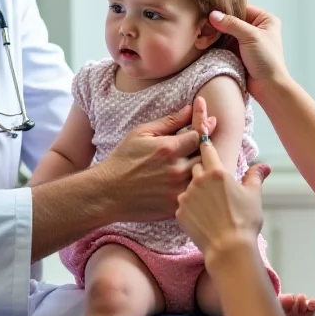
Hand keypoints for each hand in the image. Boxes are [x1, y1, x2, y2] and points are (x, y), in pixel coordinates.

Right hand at [100, 105, 203, 222]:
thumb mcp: (141, 133)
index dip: (203, 129)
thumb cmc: (123, 160)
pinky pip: (196, 194)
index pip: (200, 135)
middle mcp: (177, 170)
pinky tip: (192, 182)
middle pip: (207, 156)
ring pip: (204, 176)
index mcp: (169, 148)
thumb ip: (169, 121)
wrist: (107, 192)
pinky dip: (196, 187)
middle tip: (204, 145)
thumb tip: (191, 108)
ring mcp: (178, 190)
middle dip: (206, 149)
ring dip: (203, 168)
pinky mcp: (176, 207)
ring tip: (197, 163)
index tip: (205, 124)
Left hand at [176, 97, 269, 267]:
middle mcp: (198, 179)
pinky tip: (203, 217)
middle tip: (216, 187)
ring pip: (189, 184)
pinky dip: (191, 206)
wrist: (229, 250)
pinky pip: (183, 203)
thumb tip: (266, 167)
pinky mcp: (178, 211)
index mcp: (216, 171)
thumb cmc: (244, 222)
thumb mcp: (253, 196)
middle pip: (196, 165)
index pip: (206, 143)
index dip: (203, 126)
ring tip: (212, 206)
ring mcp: (186, 195)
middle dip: (203, 170)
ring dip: (196, 189)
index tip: (198, 108)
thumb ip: (255, 177)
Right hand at [210, 5, 288, 99]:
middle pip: (232, 21)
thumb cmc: (267, 60)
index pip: (242, 8)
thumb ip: (231, 24)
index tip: (210, 10)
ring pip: (226, 33)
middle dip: (219, 24)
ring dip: (216, 34)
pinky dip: (215, 44)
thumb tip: (213, 14)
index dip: (227, 9)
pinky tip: (206, 41)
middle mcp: (256, 29)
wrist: (268, 87)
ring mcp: (246, 41)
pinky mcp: (238, 53)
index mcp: (265, 20)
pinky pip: (224, 44)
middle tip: (204, 24)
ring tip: (203, 33)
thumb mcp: (251, 36)